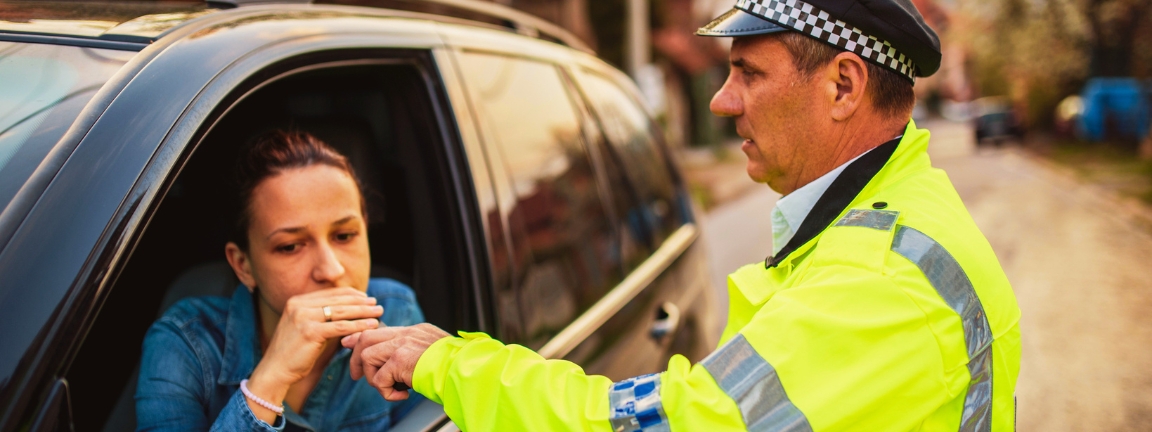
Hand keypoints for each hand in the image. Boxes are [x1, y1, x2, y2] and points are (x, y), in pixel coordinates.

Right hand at [246, 288, 381, 419]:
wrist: (275, 371)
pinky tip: (371, 325)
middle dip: (360, 301)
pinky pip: (340, 327)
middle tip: (377, 304)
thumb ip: (320, 316)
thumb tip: (347, 310)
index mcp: (297, 301)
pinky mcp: (310, 332)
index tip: (366, 298)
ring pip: (341, 311)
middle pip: (338, 300)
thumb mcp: (304, 327)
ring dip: (363, 311)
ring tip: (378, 312)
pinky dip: (358, 325)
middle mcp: (299, 305)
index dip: (351, 294)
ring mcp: (303, 317)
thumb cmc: (293, 353)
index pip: (330, 293)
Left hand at [342, 323, 450, 400]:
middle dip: (356, 358)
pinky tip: (402, 396)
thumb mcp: (433, 354)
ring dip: (374, 378)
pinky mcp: (399, 360)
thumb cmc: (456, 368)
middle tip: (357, 376)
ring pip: (368, 356)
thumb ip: (416, 353)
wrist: (467, 371)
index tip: (349, 343)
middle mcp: (408, 333)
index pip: (382, 329)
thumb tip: (398, 367)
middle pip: (367, 336)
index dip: (361, 337)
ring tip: (391, 389)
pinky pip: (379, 379)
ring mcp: (403, 344)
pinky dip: (386, 393)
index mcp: (416, 331)